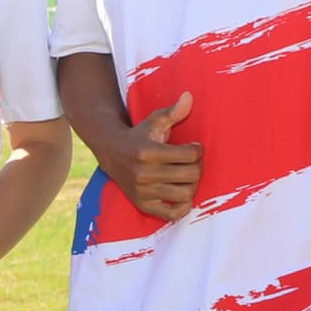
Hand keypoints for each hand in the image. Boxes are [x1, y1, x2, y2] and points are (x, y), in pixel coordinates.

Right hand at [94, 90, 201, 219]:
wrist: (112, 153)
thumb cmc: (139, 135)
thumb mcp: (154, 120)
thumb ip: (173, 111)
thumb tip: (189, 96)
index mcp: (148, 152)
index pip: (190, 154)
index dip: (198, 149)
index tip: (194, 147)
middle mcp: (144, 174)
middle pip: (191, 174)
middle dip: (198, 166)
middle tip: (193, 162)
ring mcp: (143, 191)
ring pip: (186, 194)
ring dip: (193, 184)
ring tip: (188, 176)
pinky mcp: (143, 204)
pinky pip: (172, 214)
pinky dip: (183, 206)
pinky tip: (183, 194)